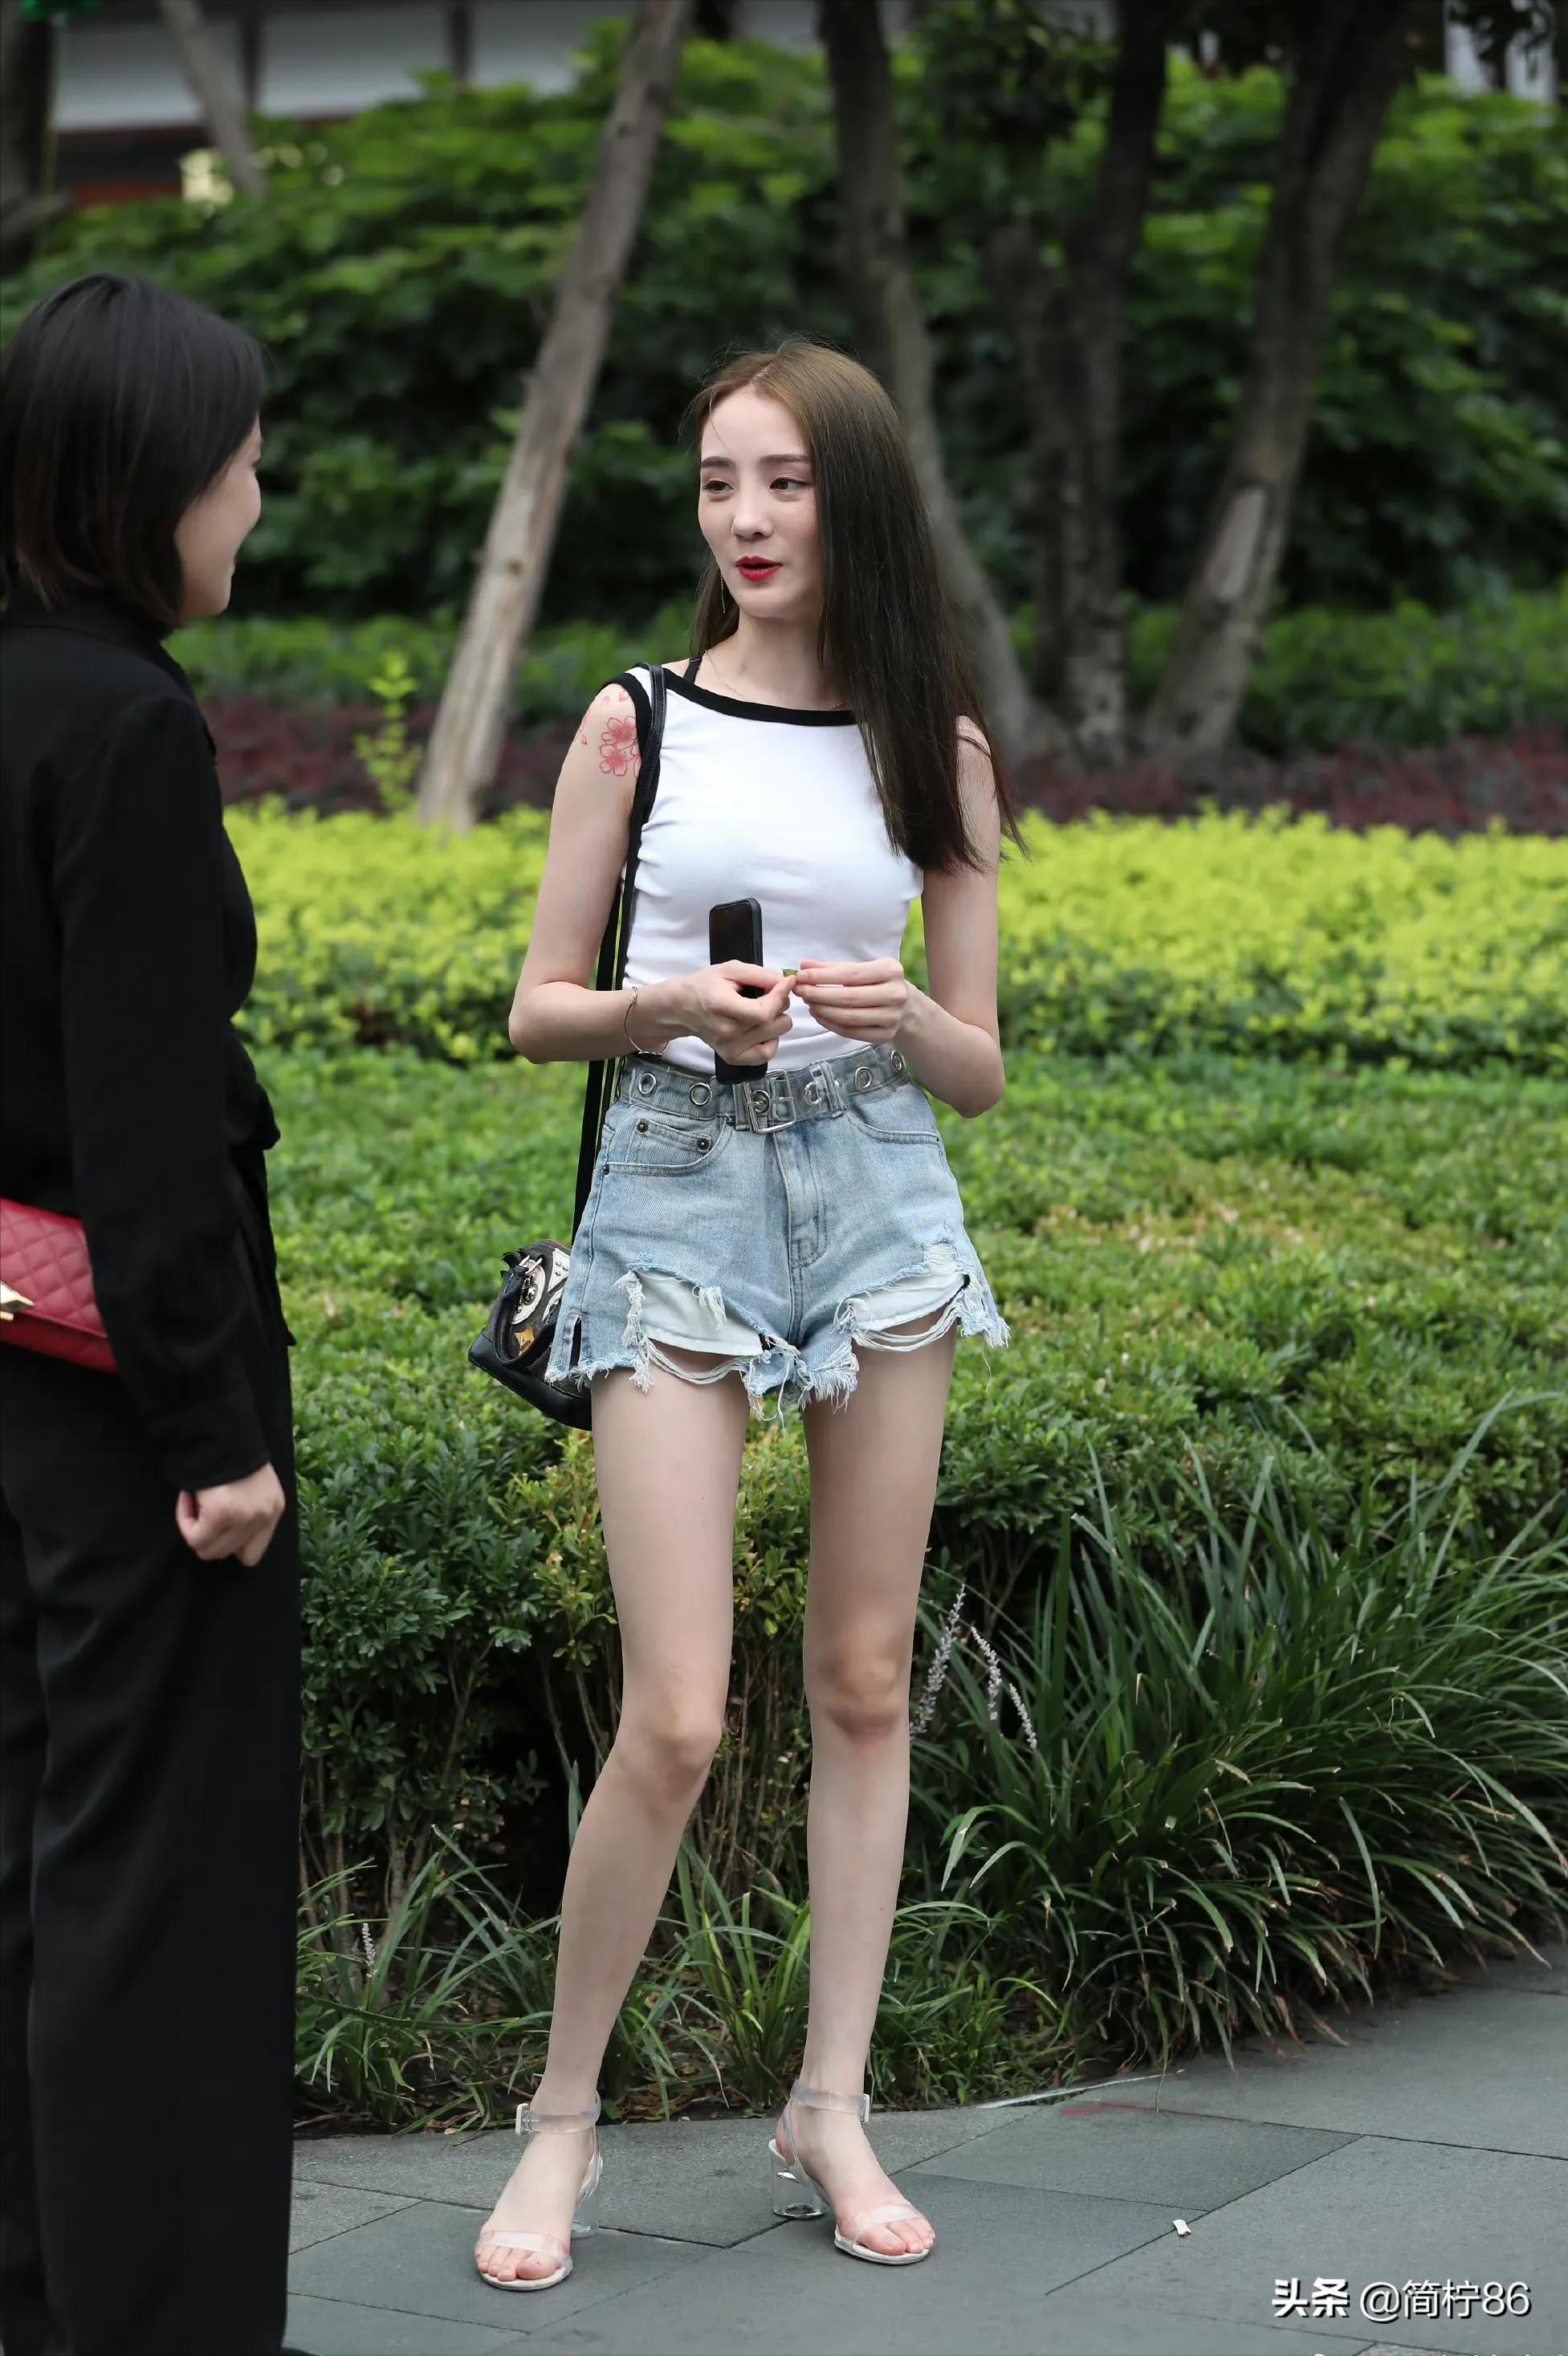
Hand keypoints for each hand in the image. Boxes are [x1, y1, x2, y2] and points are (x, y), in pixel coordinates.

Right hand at [176, 1462, 286, 1565]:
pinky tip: (188, 1498)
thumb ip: (246, 1510)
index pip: (252, 1554)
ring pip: (208, 1550)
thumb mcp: (252, 1485)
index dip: (228, 1545)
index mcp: (274, 1510)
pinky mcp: (221, 1515)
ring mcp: (244, 1518)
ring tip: (196, 1499)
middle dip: (208, 1535)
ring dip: (195, 1527)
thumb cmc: (231, 1453)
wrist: (221, 1430)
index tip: (216, 1525)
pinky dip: (185, 1521)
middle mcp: (264, 1517)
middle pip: (227, 1554)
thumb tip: (223, 1536)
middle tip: (201, 1506)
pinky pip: (195, 1537)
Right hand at [676, 961, 793, 1066]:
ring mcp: (730, 1049)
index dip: (781, 996)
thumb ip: (759, 975)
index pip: (764, 1012)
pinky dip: (771, 1040)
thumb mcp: (730, 970)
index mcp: (722, 1007)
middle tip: (769, 995)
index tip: (785, 983)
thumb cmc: (705, 985)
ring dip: (776, 1020)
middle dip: (780, 1005)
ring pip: (776, 1036)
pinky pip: (766, 1054)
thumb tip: (785, 982)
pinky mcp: (733, 1058)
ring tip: (762, 1011)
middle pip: (774, 1024)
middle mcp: (727, 1032)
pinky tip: (762, 1029)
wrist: (683, 1008)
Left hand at [790, 957, 910, 1044]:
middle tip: (799, 991)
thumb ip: (832, 968)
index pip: (850, 974)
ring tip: (808, 1002)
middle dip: (818, 994)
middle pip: (848, 998)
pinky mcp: (886, 1035)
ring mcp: (893, 1017)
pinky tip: (818, 1015)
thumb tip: (804, 966)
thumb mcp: (860, 969)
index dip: (823, 976)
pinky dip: (830, 1024)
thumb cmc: (876, 983)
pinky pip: (851, 1032)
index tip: (801, 976)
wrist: (905, 1006)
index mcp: (891, 971)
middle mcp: (896, 994)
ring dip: (822, 1010)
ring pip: (849, 1017)